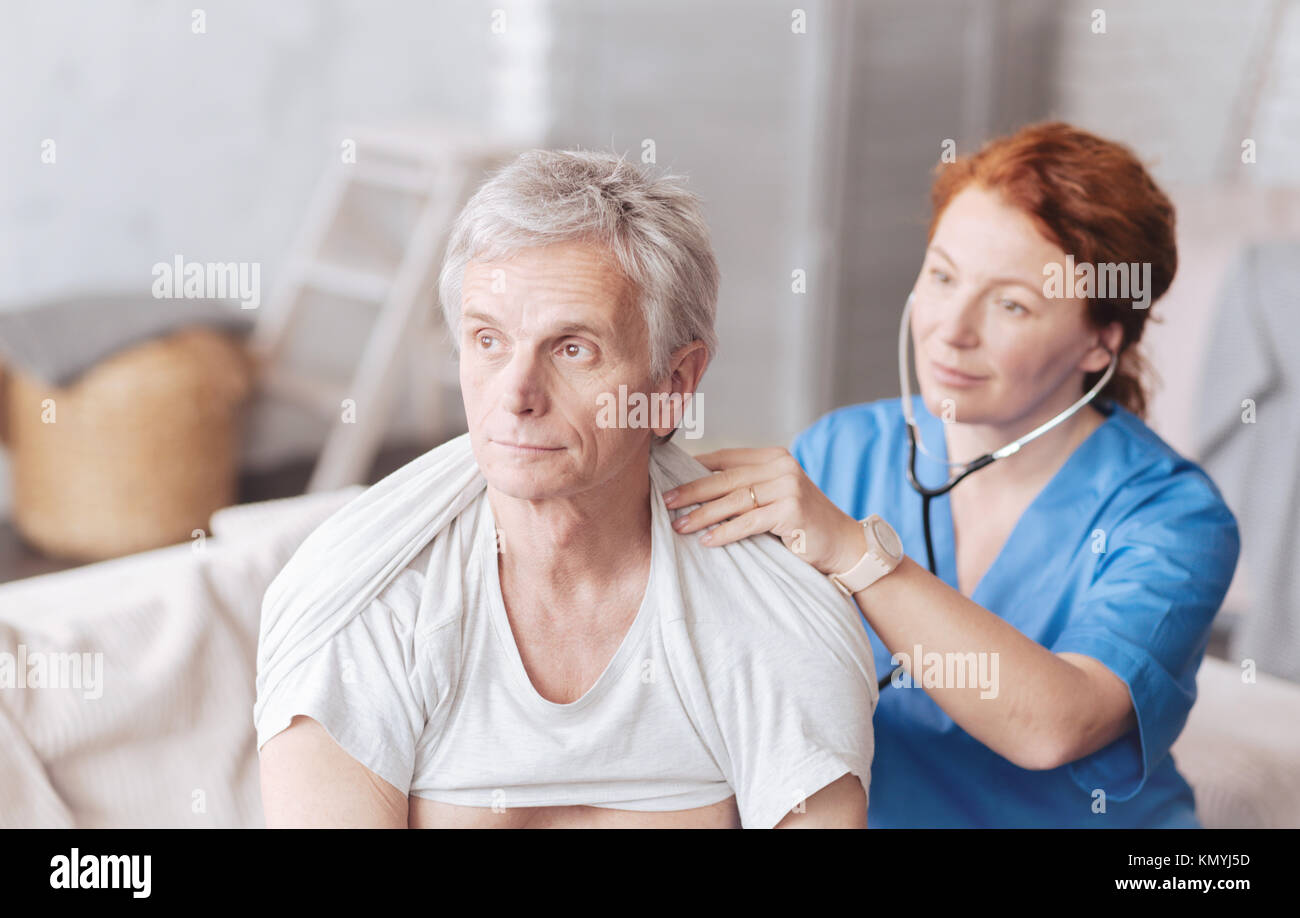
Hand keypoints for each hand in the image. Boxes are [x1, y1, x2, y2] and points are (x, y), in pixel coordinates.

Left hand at [662, 447, 866, 575]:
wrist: (843, 545)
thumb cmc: (801, 524)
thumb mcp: (774, 496)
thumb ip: (746, 487)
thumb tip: (694, 490)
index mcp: (774, 456)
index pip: (726, 458)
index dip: (694, 468)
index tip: (667, 478)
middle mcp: (781, 465)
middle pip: (725, 478)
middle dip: (692, 491)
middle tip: (666, 501)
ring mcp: (788, 486)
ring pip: (734, 500)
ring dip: (702, 514)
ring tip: (679, 525)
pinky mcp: (792, 509)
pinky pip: (749, 521)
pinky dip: (725, 532)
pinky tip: (707, 540)